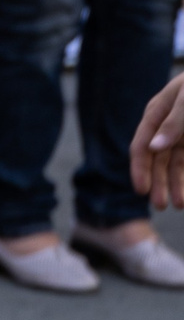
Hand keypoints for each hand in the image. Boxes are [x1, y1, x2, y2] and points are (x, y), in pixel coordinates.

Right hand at [132, 72, 183, 207]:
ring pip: (176, 164)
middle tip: (162, 205)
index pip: (141, 146)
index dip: (139, 169)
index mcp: (156, 114)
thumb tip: (153, 148)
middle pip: (158, 160)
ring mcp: (183, 134)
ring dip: (177, 184)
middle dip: (159, 182)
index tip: (142, 189)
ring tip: (179, 204)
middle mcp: (167, 128)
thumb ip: (173, 123)